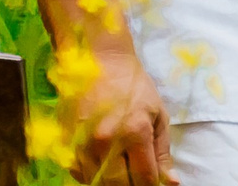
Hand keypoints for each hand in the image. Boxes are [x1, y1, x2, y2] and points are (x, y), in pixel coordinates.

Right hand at [71, 46, 172, 185]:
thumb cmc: (134, 87)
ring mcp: (83, 144)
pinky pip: (79, 174)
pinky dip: (92, 175)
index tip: (153, 183)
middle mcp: (106, 142)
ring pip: (97, 183)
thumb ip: (163, 152)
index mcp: (135, 132)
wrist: (101, 63)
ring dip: (111, 182)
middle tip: (136, 178)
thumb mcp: (158, 115)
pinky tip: (103, 163)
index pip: (144, 178)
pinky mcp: (67, 144)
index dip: (151, 185)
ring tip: (121, 168)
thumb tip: (171, 182)